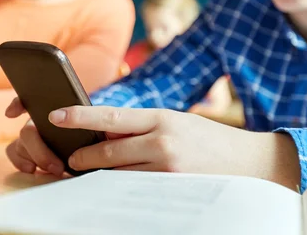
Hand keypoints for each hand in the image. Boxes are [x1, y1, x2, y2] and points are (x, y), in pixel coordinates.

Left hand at [6, 100, 299, 189]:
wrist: (251, 162)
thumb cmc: (207, 140)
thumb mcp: (175, 122)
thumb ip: (142, 128)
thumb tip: (104, 137)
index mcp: (160, 118)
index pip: (111, 116)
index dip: (80, 116)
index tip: (55, 114)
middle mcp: (162, 141)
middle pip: (108, 153)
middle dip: (83, 158)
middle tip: (69, 160)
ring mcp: (169, 169)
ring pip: (119, 176)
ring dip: (100, 177)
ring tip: (88, 175)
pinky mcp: (174, 190)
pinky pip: (136, 192)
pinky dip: (121, 189)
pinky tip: (115, 188)